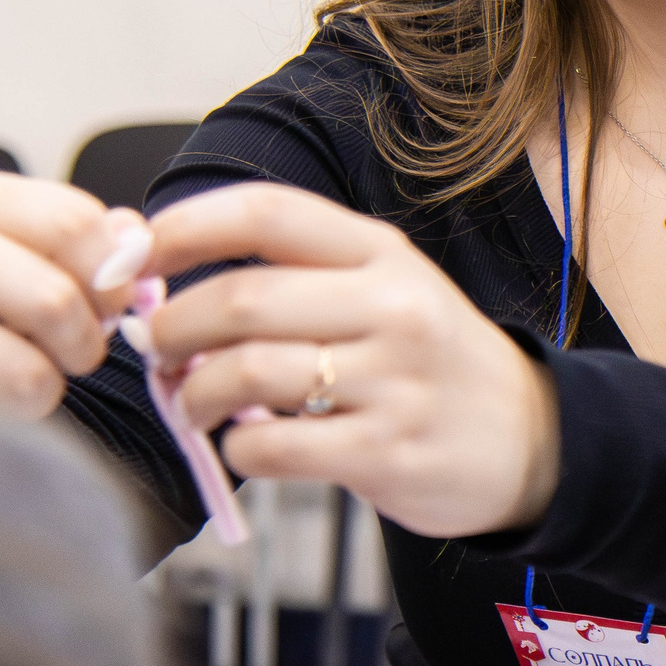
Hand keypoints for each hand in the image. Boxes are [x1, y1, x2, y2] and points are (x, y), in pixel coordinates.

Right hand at [0, 171, 149, 418]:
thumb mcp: (46, 258)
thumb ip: (99, 245)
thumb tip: (135, 244)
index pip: (75, 223)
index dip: (114, 278)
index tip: (112, 308)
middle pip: (54, 299)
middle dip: (85, 341)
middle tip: (77, 353)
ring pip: (25, 369)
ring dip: (49, 386)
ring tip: (32, 377)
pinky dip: (10, 417)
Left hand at [140, 183, 560, 539]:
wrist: (529, 440)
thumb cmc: (428, 361)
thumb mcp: (384, 291)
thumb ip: (293, 279)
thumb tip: (162, 276)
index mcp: (381, 253)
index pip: (267, 213)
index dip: (185, 228)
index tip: (136, 254)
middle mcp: (391, 306)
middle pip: (244, 298)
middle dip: (172, 327)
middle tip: (154, 349)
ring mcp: (393, 381)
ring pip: (249, 374)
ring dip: (193, 394)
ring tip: (190, 404)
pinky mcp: (388, 452)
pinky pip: (275, 448)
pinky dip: (236, 450)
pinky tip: (243, 446)